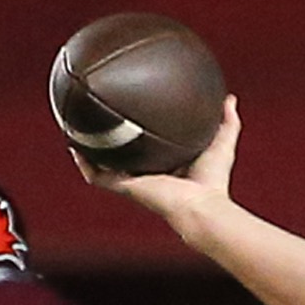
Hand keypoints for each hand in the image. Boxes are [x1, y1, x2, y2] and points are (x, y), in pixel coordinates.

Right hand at [72, 94, 241, 226]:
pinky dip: (84, 162)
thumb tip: (230, 98)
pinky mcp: (125, 187)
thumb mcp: (221, 143)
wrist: (201, 206)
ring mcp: (134, 183)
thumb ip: (226, 122)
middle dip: (111, 141)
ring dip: (90, 149)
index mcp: (168, 167)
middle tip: (98, 120)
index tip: (133, 118)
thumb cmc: (214, 183)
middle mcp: (148, 175)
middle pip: (125, 157)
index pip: (150, 150)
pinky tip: (74, 145)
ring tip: (76, 129)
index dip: (141, 136)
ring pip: (105, 165)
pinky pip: (97, 175)